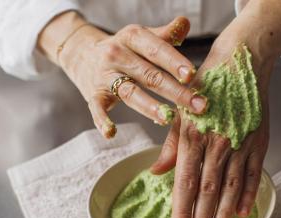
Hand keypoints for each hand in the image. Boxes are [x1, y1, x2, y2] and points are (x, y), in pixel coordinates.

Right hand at [41, 13, 206, 137]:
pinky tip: (111, 133)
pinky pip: (97, 109)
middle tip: (198, 105)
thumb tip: (185, 23)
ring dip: (150, 107)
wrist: (82, 53)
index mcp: (132, 37)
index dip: (174, 62)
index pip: (156, 50)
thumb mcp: (142, 37)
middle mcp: (117, 54)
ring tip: (169, 118)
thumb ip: (165, 34)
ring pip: (130, 93)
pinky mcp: (94, 94)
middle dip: (175, 91)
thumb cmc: (125, 48)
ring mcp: (105, 76)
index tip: (192, 75)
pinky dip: (102, 121)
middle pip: (149, 75)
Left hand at [150, 0, 280, 217]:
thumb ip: (171, 145)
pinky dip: (248, 194)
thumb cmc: (205, 87)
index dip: (180, 209)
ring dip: (222, 214)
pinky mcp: (258, 141)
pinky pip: (253, 173)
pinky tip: (241, 213)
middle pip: (207, 189)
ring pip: (230, 186)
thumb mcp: (181, 111)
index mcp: (193, 134)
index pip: (184, 180)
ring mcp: (240, 142)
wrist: (240, 62)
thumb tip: (158, 173)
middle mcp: (216, 142)